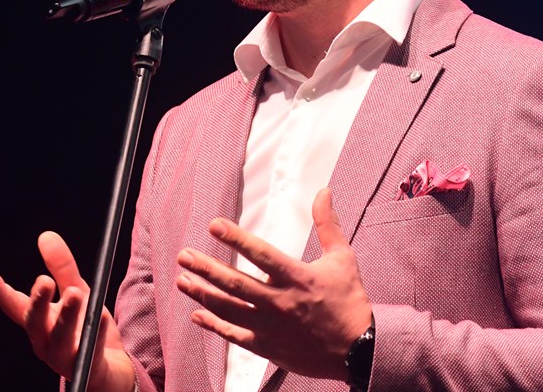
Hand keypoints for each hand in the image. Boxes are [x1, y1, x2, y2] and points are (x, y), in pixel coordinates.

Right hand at [0, 231, 134, 391]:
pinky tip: (101, 318)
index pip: (16, 306)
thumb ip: (62, 268)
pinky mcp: (86, 367)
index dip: (2, 293)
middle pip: (35, 323)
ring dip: (66, 316)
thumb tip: (46, 236)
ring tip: (76, 294)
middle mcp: (45, 341)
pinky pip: (90, 349)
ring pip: (60, 338)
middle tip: (44, 280)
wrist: (110, 370)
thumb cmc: (86, 330)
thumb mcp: (76, 292)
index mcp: (40, 322)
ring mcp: (63, 358)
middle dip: (37, 302)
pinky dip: (95, 333)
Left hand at [175, 188, 371, 380]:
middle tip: (184, 256)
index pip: (260, 254)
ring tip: (182, 281)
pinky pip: (234, 335)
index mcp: (297, 277)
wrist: (360, 350)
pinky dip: (214, 324)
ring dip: (202, 293)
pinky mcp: (267, 346)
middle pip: (235, 282)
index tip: (214, 225)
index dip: (235, 238)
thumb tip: (322, 192)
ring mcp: (271, 327)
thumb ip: (327, 224)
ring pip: (228, 308)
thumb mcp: (343, 258)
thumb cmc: (350, 301)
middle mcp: (279, 302)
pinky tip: (197, 314)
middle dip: (205, 268)